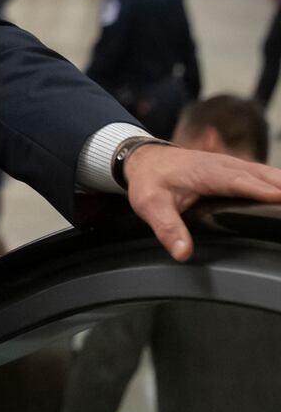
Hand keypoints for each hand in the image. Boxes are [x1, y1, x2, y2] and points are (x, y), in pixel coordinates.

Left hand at [124, 143, 280, 260]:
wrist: (144, 159)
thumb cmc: (149, 180)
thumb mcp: (150, 205)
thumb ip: (167, 228)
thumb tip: (183, 252)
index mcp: (211, 173)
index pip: (247, 183)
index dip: (269, 193)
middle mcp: (227, 166)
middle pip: (267, 178)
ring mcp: (235, 166)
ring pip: (271, 175)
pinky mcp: (239, 170)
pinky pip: (267, 176)